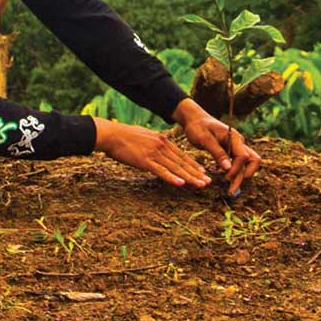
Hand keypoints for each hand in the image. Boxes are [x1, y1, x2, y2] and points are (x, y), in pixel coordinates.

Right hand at [93, 117, 211, 188]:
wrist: (112, 135)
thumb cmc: (125, 137)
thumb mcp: (145, 137)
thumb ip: (154, 144)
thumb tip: (159, 151)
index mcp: (162, 140)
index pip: (181, 155)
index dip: (193, 164)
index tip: (203, 171)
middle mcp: (162, 146)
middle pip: (182, 162)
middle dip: (196, 173)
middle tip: (208, 181)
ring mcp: (154, 153)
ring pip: (176, 168)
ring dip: (189, 177)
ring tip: (200, 185)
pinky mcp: (145, 161)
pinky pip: (161, 171)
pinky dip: (172, 178)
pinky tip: (181, 184)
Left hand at [172, 98, 261, 197]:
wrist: (195, 119)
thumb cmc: (198, 127)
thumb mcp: (204, 138)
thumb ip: (217, 152)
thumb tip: (228, 168)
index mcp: (233, 137)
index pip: (243, 156)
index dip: (236, 168)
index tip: (225, 177)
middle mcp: (238, 142)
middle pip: (253, 160)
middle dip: (245, 175)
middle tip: (232, 189)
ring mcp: (236, 147)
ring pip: (247, 164)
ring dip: (241, 176)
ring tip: (231, 191)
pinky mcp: (231, 151)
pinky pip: (239, 164)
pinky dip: (236, 173)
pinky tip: (228, 181)